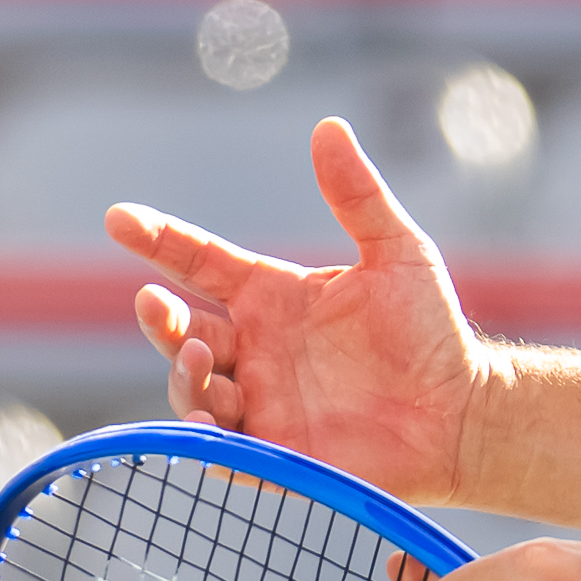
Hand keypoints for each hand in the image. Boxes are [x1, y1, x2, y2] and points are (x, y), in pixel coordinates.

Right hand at [109, 117, 492, 506]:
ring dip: (183, 371)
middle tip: (156, 303)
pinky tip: (207, 420)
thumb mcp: (396, 252)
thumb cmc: (431, 331)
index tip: (118, 219)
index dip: (158, 240)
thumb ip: (357, 195)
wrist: (462, 412)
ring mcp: (260, 401)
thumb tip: (328, 127)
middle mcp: (256, 348)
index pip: (199, 262)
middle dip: (159, 319)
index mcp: (272, 296)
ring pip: (192, 387)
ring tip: (203, 353)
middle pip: (182, 329)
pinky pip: (221, 447)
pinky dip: (202, 433)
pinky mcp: (274, 453)